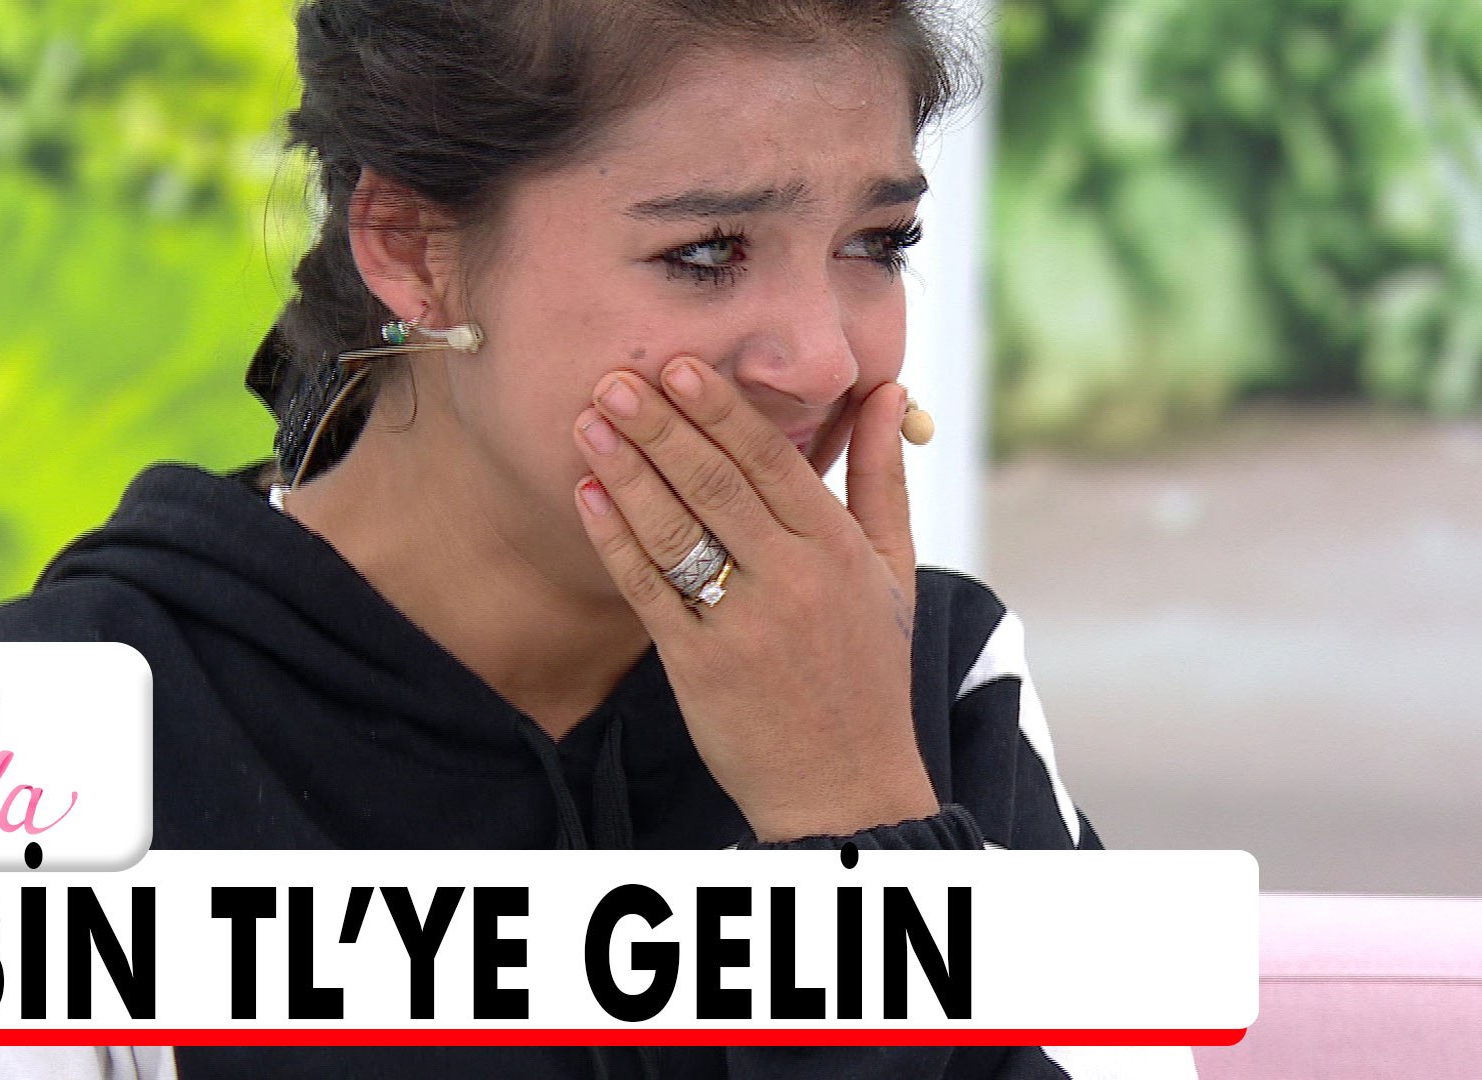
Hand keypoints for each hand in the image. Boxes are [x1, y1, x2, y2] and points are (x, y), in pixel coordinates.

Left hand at [571, 356, 937, 841]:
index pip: (771, 461)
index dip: (720, 409)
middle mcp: (792, 581)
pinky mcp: (697, 666)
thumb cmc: (869, 670)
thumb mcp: (893, 570)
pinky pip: (647, 589)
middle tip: (616, 376)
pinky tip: (587, 496)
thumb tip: (888, 390)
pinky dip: (615, 540)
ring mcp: (742, 625)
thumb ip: (882, 477)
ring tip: (588, 420)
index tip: (679, 365)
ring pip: (675, 530)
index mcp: (838, 550)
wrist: (844, 786)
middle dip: (660, 425)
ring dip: (626, 470)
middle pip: (715, 484)